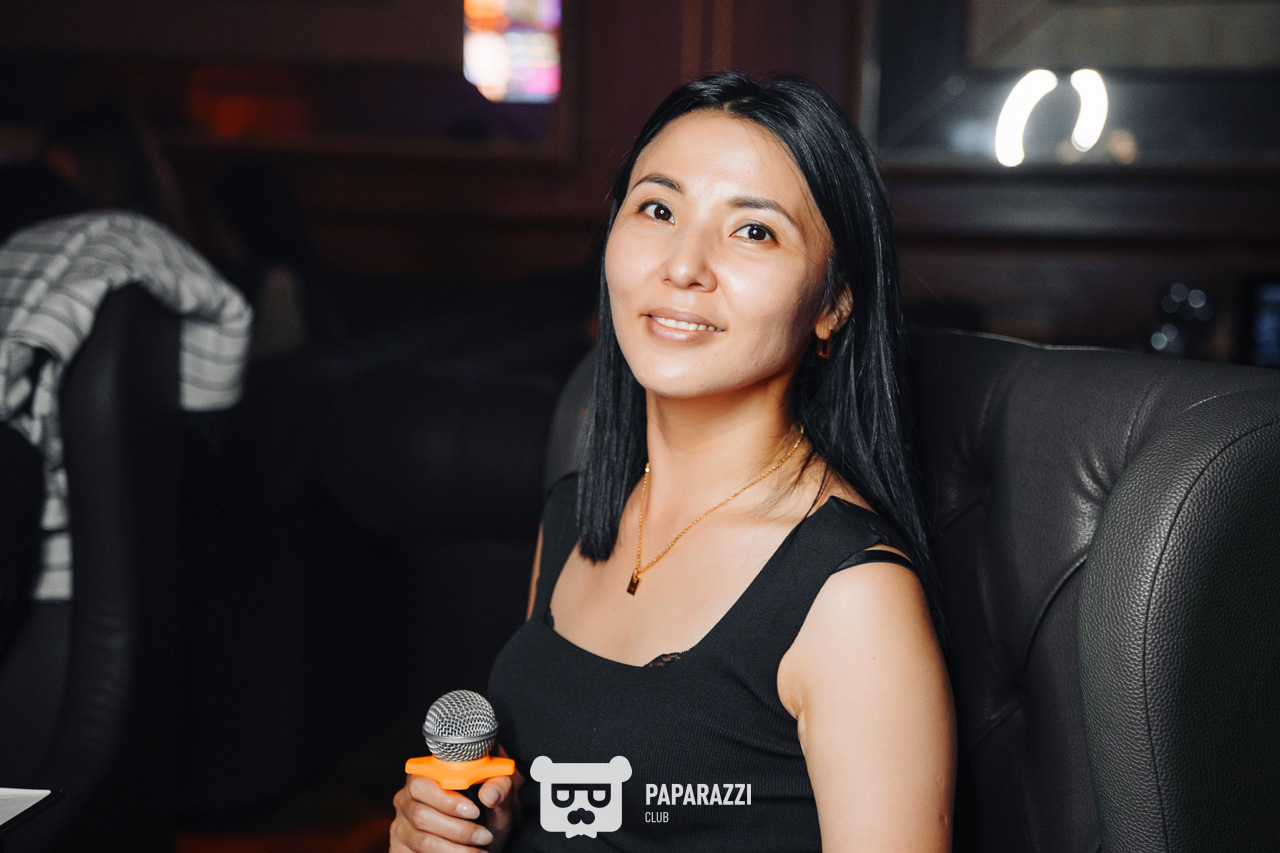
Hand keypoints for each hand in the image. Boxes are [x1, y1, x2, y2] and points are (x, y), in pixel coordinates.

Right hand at [391, 769, 517, 851]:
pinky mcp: (400, 850)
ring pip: (423, 842)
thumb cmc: (487, 811)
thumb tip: (489, 794)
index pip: (423, 784)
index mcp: (424, 777)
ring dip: (456, 849)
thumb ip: (499, 787)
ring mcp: (401, 828)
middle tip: (484, 836)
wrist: (484, 836)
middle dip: (458, 830)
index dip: (447, 800)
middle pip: (422, 816)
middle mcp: (406, 801)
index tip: (474, 812)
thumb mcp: (499, 797)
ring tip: (480, 851)